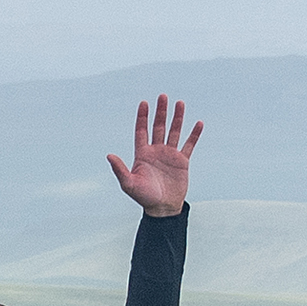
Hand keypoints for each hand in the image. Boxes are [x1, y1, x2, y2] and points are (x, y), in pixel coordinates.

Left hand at [106, 95, 201, 216]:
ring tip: (180, 103)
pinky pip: (189, 145)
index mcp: (142, 154)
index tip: (144, 102)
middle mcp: (156, 151)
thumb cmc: (144, 197)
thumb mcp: (129, 184)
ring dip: (177, 118)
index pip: (141, 130)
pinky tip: (198, 123)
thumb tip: (109, 155)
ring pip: (174, 132)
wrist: (162, 209)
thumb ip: (120, 169)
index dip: (142, 117)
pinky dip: (194, 135)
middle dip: (160, 112)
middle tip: (163, 96)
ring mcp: (169, 155)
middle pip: (158, 127)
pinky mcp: (182, 161)